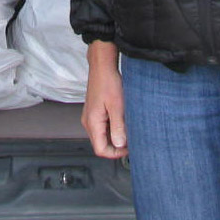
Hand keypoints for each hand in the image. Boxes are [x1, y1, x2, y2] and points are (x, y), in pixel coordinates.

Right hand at [82, 41, 127, 159]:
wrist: (102, 66)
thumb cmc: (108, 82)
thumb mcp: (117, 106)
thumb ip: (118, 127)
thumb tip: (120, 144)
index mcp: (92, 122)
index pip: (101, 149)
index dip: (115, 153)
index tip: (128, 148)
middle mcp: (88, 121)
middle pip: (101, 144)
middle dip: (116, 145)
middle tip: (130, 139)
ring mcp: (90, 116)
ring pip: (102, 136)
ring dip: (115, 135)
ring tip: (127, 127)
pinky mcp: (94, 111)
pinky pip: (102, 126)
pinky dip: (112, 127)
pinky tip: (121, 119)